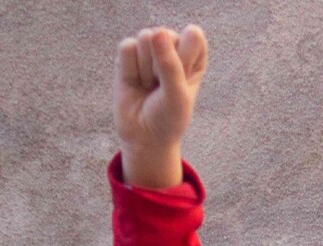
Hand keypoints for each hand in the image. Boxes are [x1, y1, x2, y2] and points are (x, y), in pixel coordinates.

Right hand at [114, 24, 206, 185]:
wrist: (144, 137)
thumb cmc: (169, 117)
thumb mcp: (177, 95)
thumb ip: (170, 64)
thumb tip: (156, 32)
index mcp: (196, 54)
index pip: (193, 35)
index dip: (183, 58)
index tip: (182, 79)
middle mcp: (174, 47)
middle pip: (165, 34)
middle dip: (161, 65)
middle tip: (162, 87)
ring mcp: (151, 48)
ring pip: (145, 38)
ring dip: (145, 68)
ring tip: (149, 85)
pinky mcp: (129, 54)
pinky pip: (127, 46)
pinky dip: (129, 68)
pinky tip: (135, 82)